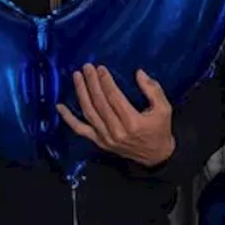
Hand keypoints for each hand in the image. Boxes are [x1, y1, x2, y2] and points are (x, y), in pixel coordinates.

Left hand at [55, 64, 174, 167]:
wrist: (155, 156)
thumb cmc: (159, 129)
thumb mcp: (164, 108)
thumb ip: (153, 90)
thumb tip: (139, 73)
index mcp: (132, 122)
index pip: (114, 98)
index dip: (106, 82)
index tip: (101, 68)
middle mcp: (117, 131)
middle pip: (99, 103)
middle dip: (92, 83)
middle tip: (87, 68)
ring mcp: (106, 138)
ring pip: (89, 112)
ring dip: (81, 93)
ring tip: (77, 77)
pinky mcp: (99, 142)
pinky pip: (80, 129)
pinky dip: (68, 119)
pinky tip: (59, 107)